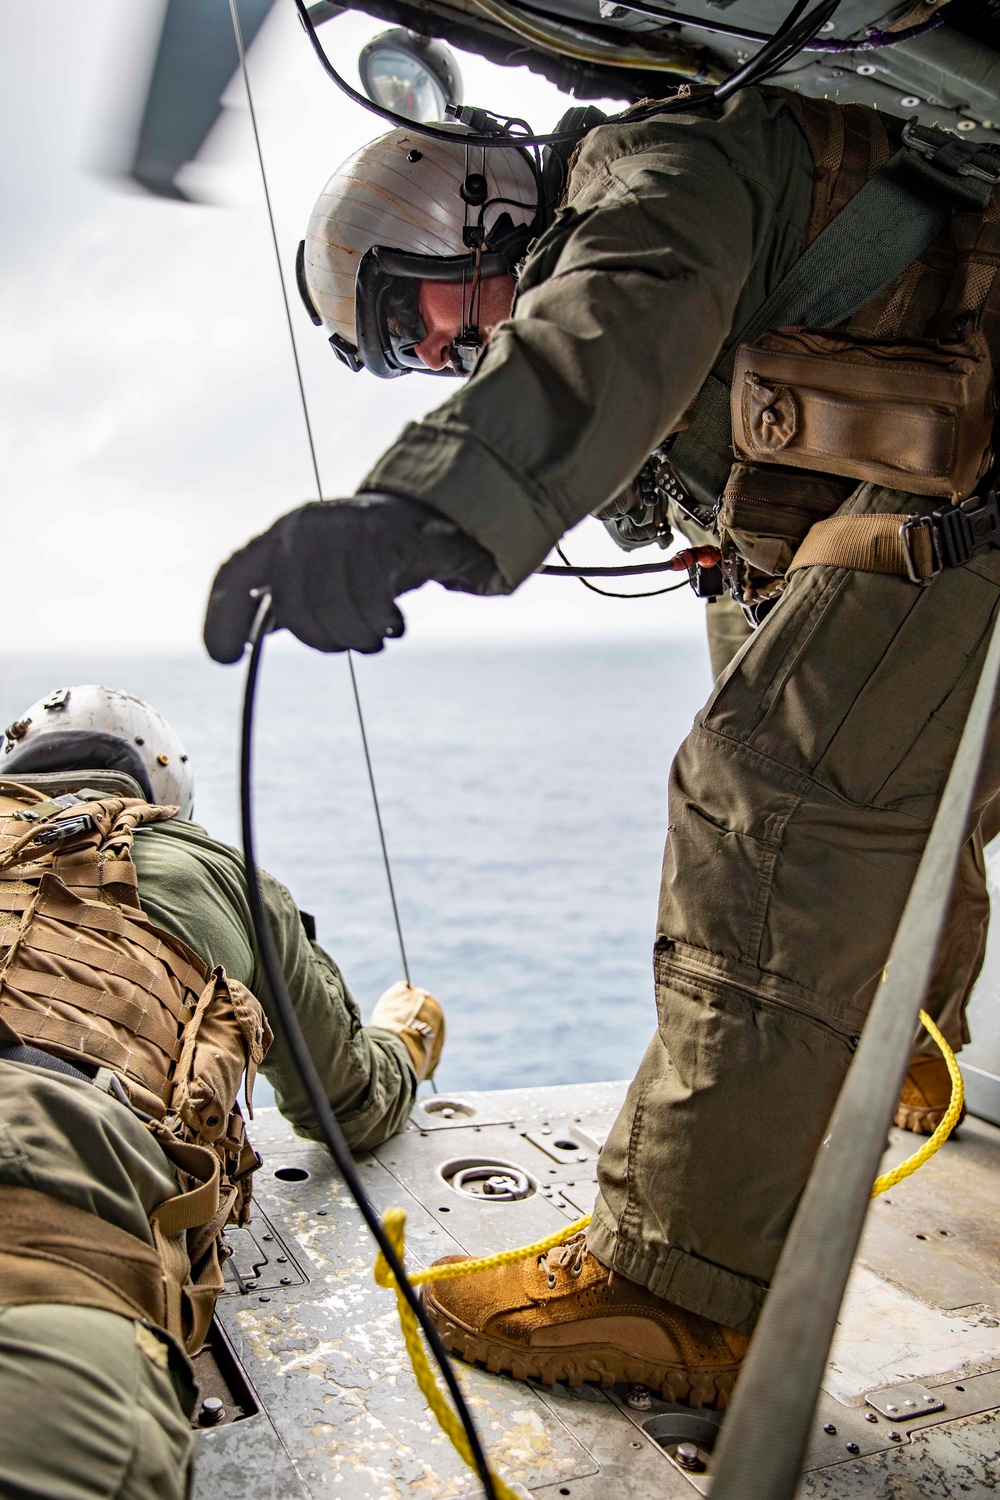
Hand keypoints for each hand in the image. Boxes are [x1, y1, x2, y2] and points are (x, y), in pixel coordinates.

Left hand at [204, 494, 498, 662]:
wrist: (420, 518)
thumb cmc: (361, 559)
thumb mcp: (317, 574)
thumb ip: (284, 603)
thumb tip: (243, 642)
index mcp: (278, 536)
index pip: (233, 576)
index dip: (221, 619)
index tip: (226, 657)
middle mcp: (302, 526)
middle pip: (293, 605)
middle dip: (322, 640)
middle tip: (349, 644)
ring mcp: (339, 525)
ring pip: (332, 605)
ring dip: (356, 636)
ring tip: (373, 637)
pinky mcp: (379, 532)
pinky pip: (370, 597)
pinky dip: (381, 622)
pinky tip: (392, 624)